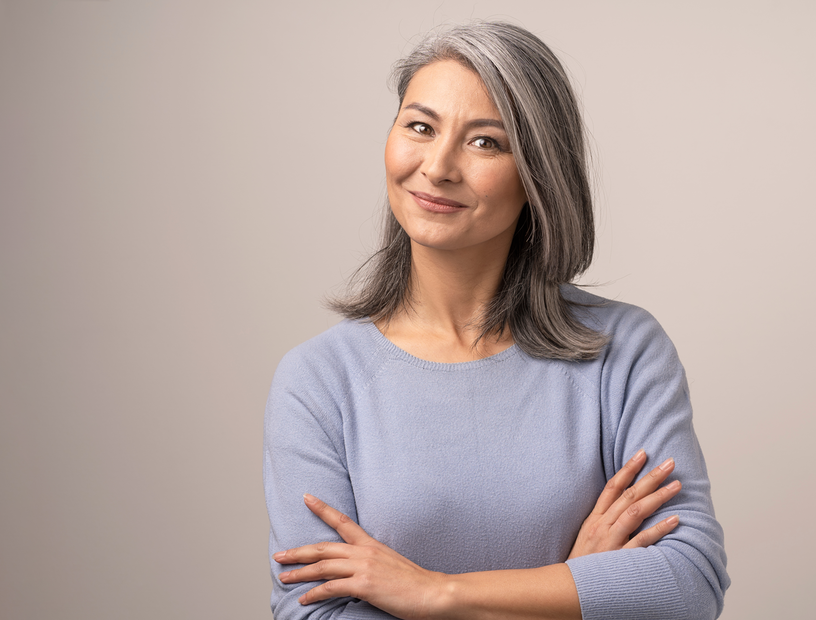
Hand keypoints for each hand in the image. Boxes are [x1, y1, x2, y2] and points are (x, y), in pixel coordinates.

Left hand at [274, 494, 444, 619]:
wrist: (432, 592)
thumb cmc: (415, 582)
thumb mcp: (390, 563)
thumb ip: (372, 562)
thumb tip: (357, 569)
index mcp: (371, 544)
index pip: (342, 521)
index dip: (322, 509)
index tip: (306, 498)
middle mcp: (364, 552)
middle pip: (323, 548)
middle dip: (298, 552)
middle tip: (279, 555)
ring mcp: (363, 567)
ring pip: (322, 567)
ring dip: (300, 573)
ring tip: (284, 577)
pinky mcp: (363, 585)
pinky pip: (331, 588)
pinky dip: (314, 594)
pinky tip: (304, 599)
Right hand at [568, 450, 680, 558]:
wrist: (568, 590)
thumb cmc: (582, 564)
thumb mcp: (587, 536)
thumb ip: (604, 521)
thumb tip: (624, 506)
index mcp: (594, 518)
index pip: (612, 487)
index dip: (628, 469)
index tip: (643, 453)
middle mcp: (602, 525)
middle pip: (628, 494)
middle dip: (649, 476)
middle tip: (669, 463)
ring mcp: (610, 540)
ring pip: (635, 511)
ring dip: (657, 496)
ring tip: (676, 485)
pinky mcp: (619, 557)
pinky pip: (642, 540)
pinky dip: (658, 529)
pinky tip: (675, 520)